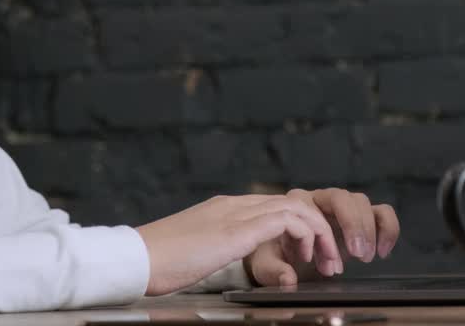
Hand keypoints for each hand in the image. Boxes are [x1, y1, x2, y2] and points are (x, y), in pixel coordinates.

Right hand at [135, 194, 343, 295]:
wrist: (136, 258)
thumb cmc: (158, 262)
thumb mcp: (195, 251)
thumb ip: (214, 248)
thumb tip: (224, 260)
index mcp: (222, 209)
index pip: (273, 206)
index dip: (299, 228)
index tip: (308, 256)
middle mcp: (231, 205)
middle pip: (290, 202)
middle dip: (318, 230)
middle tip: (328, 261)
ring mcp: (234, 214)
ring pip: (295, 206)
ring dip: (319, 234)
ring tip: (325, 262)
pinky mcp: (237, 230)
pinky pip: (287, 221)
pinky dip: (306, 236)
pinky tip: (305, 259)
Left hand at [243, 188, 400, 286]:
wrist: (284, 255)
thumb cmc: (273, 256)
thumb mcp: (267, 263)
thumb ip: (274, 269)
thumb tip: (288, 280)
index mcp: (294, 204)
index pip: (312, 208)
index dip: (322, 235)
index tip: (328, 264)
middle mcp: (319, 198)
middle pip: (341, 198)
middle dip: (351, 226)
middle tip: (358, 255)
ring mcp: (341, 205)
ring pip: (361, 202)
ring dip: (366, 230)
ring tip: (365, 258)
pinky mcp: (361, 216)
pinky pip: (382, 211)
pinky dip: (387, 228)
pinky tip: (383, 251)